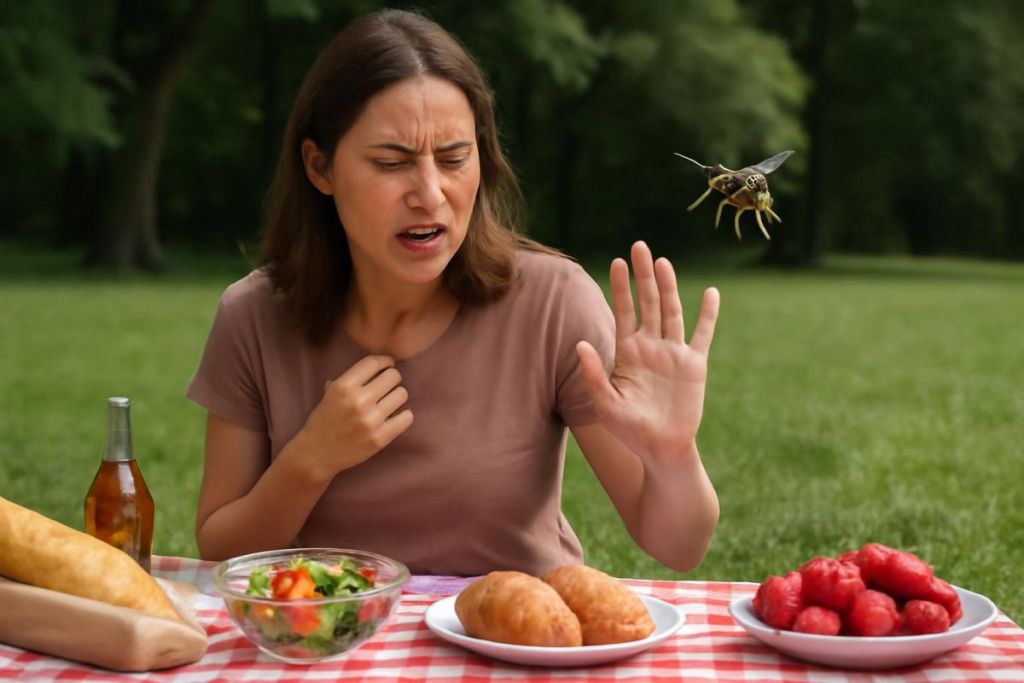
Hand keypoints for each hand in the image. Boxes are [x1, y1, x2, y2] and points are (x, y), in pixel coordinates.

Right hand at [295, 355, 412, 479]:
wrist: (316, 454)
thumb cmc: (323, 421)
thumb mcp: (330, 395)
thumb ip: (349, 380)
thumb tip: (375, 367)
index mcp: (343, 386)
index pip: (374, 362)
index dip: (385, 361)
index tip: (388, 365)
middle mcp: (358, 400)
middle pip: (393, 376)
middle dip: (392, 379)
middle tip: (387, 388)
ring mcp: (370, 420)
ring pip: (402, 394)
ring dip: (397, 397)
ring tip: (389, 404)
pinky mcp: (380, 438)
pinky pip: (407, 418)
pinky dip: (404, 416)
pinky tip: (395, 418)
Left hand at [577, 241, 718, 463]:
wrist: (661, 450)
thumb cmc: (629, 430)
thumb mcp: (606, 403)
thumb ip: (595, 374)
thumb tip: (580, 344)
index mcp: (628, 352)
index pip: (623, 311)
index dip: (621, 287)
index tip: (617, 262)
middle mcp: (651, 347)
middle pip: (648, 303)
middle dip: (643, 276)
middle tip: (639, 245)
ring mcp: (673, 354)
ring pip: (672, 312)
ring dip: (668, 287)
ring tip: (662, 262)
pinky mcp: (694, 365)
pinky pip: (702, 335)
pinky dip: (708, 315)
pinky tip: (710, 293)